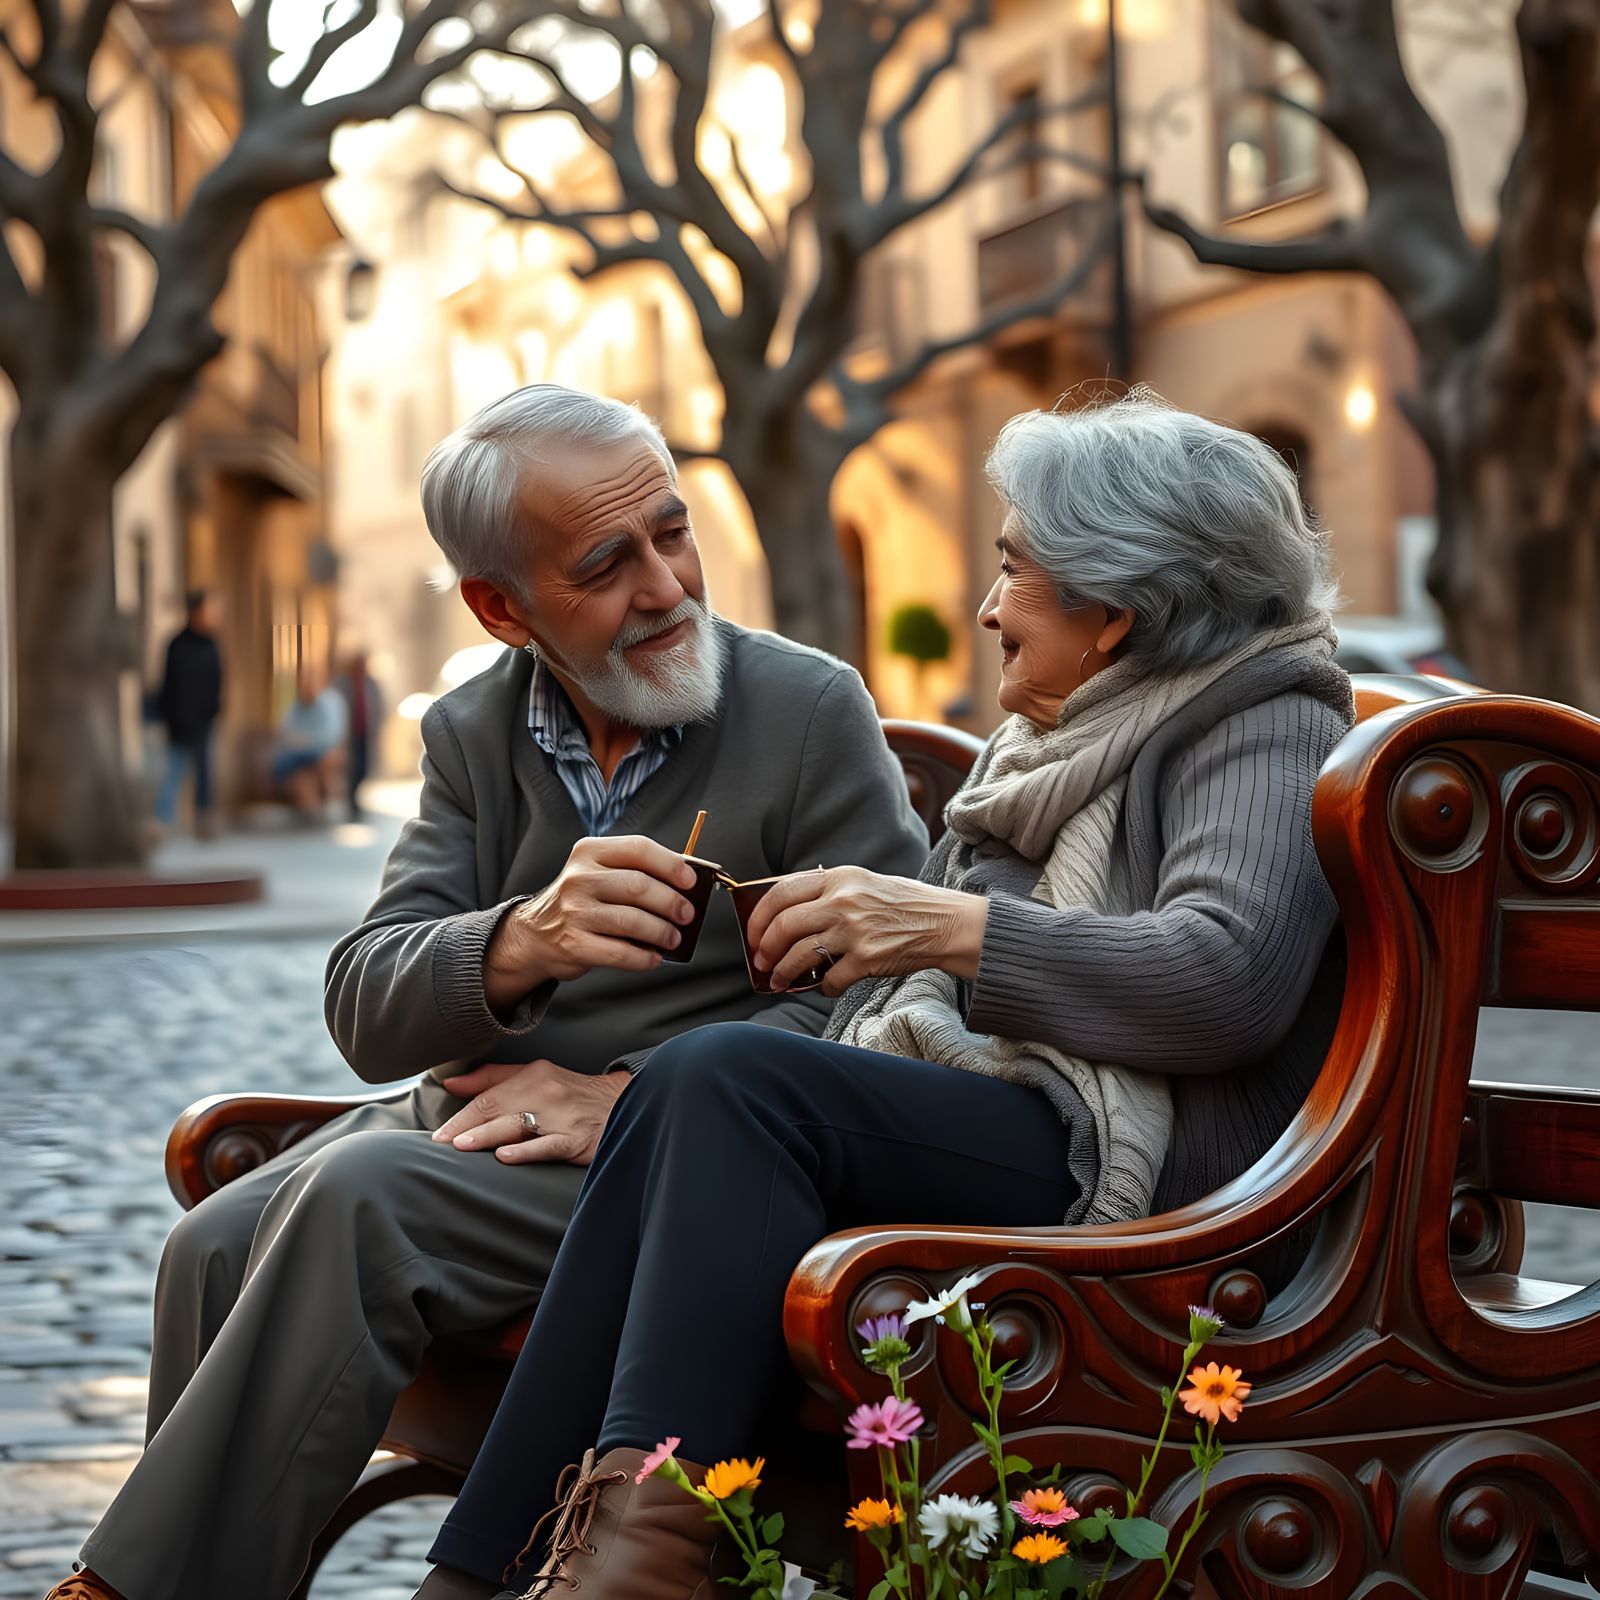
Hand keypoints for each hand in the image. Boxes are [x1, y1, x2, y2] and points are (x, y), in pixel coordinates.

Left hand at [432, 1059, 629, 1164]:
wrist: (624, 1105)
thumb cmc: (572, 1094)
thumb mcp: (536, 1077)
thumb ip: (493, 1078)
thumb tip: (451, 1083)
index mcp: (535, 1073)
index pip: (489, 1094)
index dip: (461, 1115)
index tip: (439, 1134)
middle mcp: (547, 1091)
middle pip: (498, 1108)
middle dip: (465, 1126)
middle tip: (441, 1143)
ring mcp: (562, 1116)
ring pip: (517, 1125)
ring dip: (487, 1136)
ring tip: (462, 1147)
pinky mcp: (577, 1139)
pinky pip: (547, 1145)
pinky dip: (524, 1151)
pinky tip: (504, 1156)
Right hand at [485, 835, 698, 1007]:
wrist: (534, 934)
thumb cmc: (580, 901)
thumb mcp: (598, 873)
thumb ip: (635, 872)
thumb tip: (686, 887)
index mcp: (590, 852)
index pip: (638, 848)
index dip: (671, 864)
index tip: (691, 881)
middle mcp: (579, 878)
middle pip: (639, 886)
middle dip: (671, 902)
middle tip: (687, 914)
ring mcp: (574, 912)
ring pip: (632, 921)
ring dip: (661, 932)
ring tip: (673, 938)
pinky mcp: (573, 944)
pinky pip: (620, 953)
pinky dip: (643, 958)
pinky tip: (653, 958)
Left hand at [745, 866, 988, 995]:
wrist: (946, 923)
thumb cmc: (904, 905)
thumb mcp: (863, 883)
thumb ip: (828, 892)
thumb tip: (785, 914)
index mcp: (839, 878)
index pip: (781, 891)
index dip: (759, 916)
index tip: (753, 933)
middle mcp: (843, 901)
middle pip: (785, 925)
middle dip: (764, 948)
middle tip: (760, 961)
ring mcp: (855, 931)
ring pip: (800, 955)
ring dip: (783, 972)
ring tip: (778, 980)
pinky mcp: (867, 959)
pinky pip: (829, 980)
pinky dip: (821, 988)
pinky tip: (824, 986)